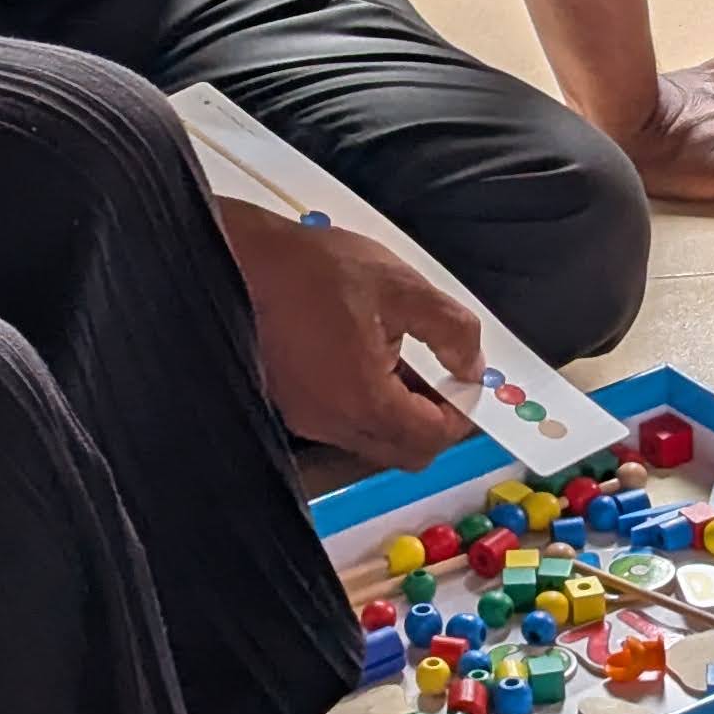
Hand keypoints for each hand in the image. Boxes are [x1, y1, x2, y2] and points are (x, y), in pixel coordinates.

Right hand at [219, 199, 479, 468]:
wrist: (241, 261)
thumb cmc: (312, 271)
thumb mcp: (401, 286)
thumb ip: (451, 329)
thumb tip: (472, 364)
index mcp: (365, 401)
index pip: (432, 437)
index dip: (460, 412)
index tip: (465, 382)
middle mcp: (333, 424)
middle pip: (405, 453)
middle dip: (432, 422)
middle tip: (442, 376)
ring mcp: (307, 419)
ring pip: (374, 442)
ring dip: (398, 413)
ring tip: (399, 356)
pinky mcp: (291, 406)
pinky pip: (343, 425)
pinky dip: (366, 405)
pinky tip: (364, 356)